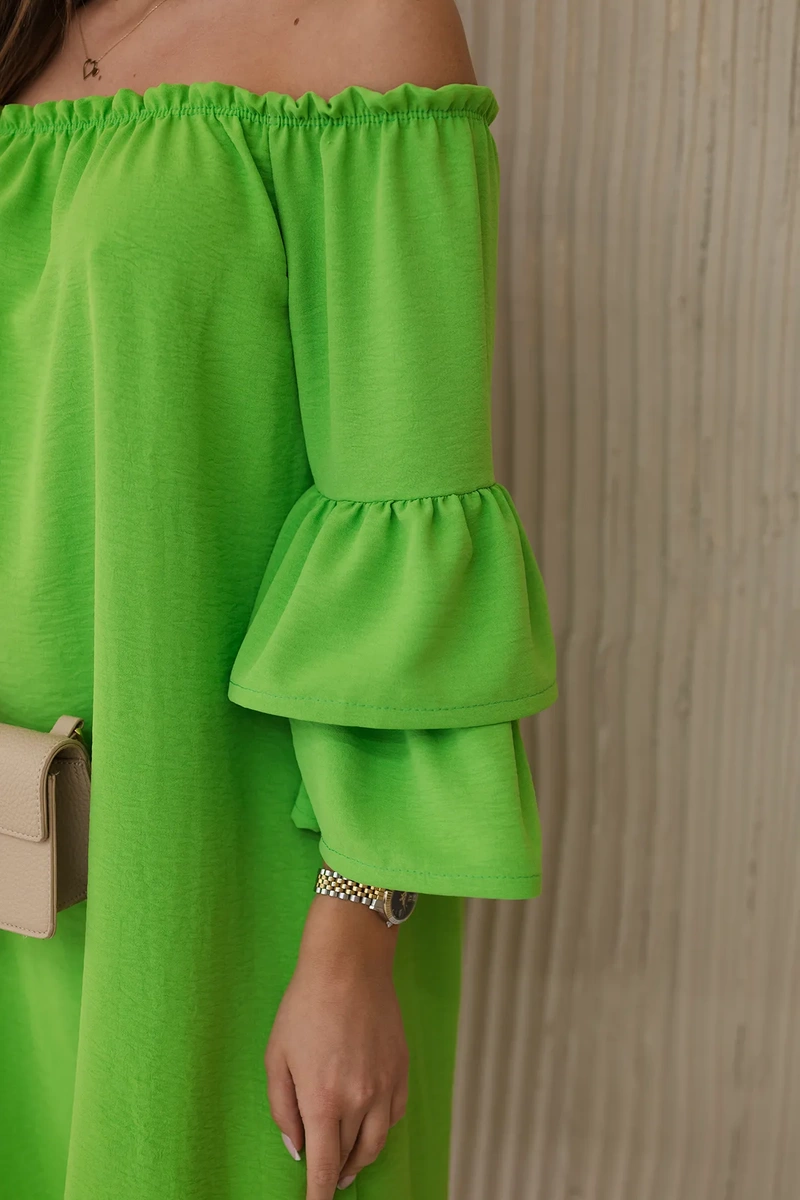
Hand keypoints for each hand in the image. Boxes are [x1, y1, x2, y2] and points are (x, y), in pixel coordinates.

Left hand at [266, 891, 408, 1197]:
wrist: (349, 964)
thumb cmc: (306, 1005)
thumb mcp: (277, 1057)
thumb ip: (283, 1109)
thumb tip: (296, 1148)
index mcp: (323, 1101)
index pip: (324, 1169)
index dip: (318, 1196)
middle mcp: (359, 1100)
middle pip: (350, 1158)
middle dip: (336, 1173)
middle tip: (325, 1177)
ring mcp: (385, 1086)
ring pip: (376, 1144)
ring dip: (360, 1159)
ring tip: (347, 1162)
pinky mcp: (401, 1070)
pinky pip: (394, 1117)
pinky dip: (380, 1129)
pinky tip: (369, 1125)